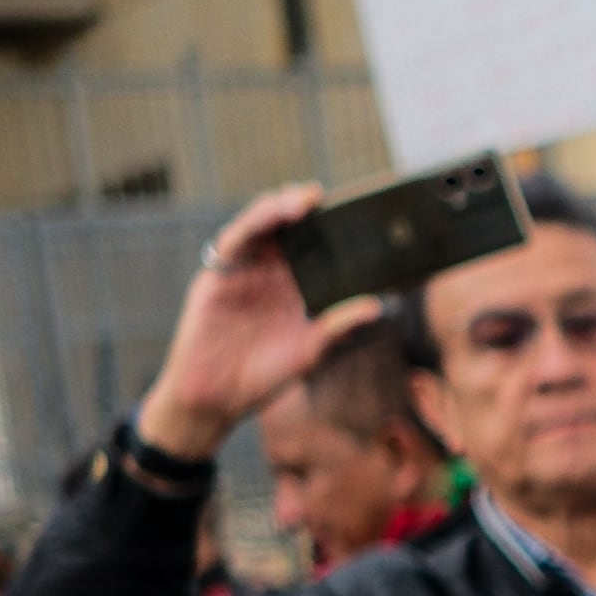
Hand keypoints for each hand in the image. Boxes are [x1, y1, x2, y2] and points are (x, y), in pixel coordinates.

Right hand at [135, 185, 389, 458]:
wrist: (217, 398)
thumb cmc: (264, 376)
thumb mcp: (309, 349)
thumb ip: (338, 326)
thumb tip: (377, 305)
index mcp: (295, 285)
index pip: (315, 247)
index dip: (330, 228)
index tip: (355, 213)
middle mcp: (270, 271)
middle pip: (288, 228)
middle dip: (306, 208)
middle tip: (328, 197)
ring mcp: (244, 270)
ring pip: (261, 225)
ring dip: (280, 208)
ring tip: (304, 200)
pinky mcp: (218, 274)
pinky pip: (234, 242)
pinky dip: (251, 225)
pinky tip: (270, 216)